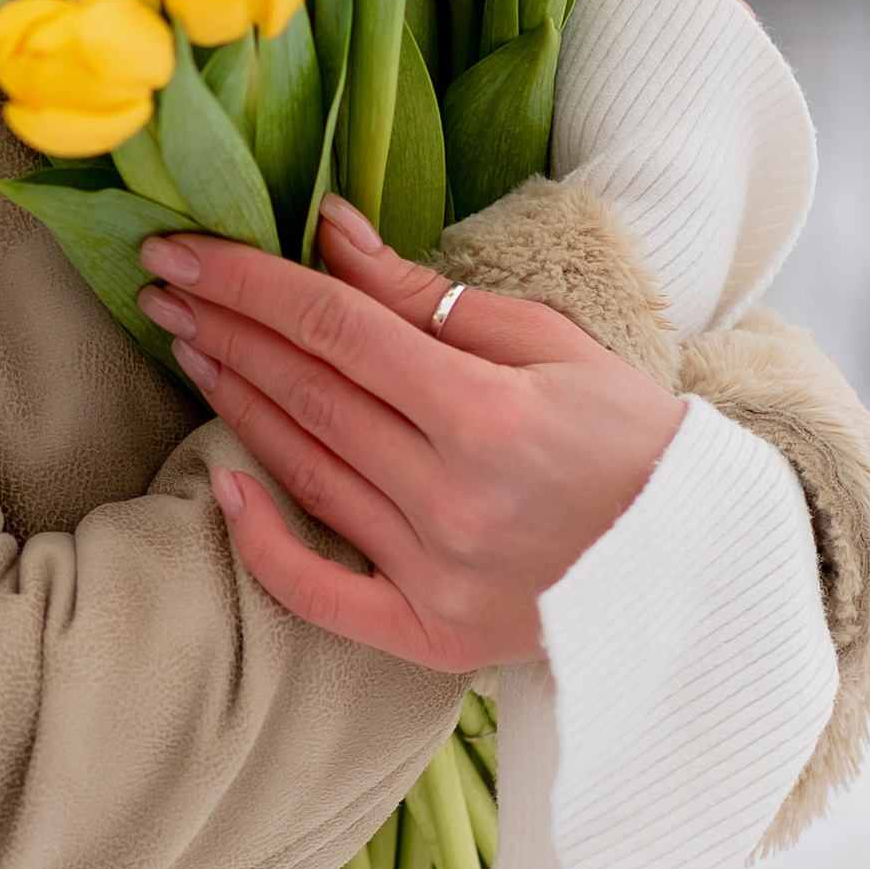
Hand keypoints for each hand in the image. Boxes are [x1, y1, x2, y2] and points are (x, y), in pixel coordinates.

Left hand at [141, 197, 684, 666]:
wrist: (709, 570)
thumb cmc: (631, 439)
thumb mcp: (548, 343)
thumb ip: (426, 297)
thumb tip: (330, 230)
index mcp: (487, 416)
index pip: (335, 329)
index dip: (247, 282)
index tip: (182, 247)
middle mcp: (452, 500)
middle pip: (306, 393)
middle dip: (223, 327)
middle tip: (160, 281)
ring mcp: (436, 576)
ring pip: (305, 469)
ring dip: (233, 400)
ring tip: (185, 342)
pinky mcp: (430, 638)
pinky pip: (320, 592)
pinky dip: (262, 540)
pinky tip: (221, 480)